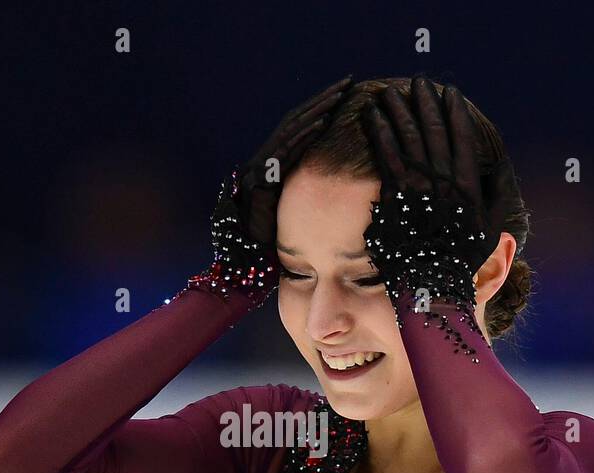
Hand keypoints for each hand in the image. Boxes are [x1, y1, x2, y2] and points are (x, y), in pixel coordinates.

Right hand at [189, 76, 352, 303]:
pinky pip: (283, 151)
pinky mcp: (258, 179)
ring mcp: (260, 169)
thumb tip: (349, 188)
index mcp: (276, 169)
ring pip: (290, 131)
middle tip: (349, 83)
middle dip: (323, 102)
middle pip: (297, 123)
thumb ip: (311, 197)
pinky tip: (323, 121)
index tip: (347, 97)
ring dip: (317, 111)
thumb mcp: (299, 217)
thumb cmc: (274, 250)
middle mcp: (265, 163)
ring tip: (341, 94)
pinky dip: (303, 135)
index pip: (301, 132)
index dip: (322, 112)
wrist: (244, 268)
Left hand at [362, 76, 519, 314]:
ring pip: (410, 140)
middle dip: (427, 105)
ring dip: (401, 112)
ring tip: (392, 92)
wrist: (431, 291)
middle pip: (435, 134)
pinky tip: (373, 116)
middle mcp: (446, 186)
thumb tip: (502, 186)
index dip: (456, 115)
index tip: (450, 94)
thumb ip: (498, 205)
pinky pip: (387, 158)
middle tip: (419, 83)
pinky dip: (380, 133)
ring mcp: (420, 191)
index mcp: (469, 191)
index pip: (463, 142)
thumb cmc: (459, 268)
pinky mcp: (395, 198)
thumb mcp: (488, 237)